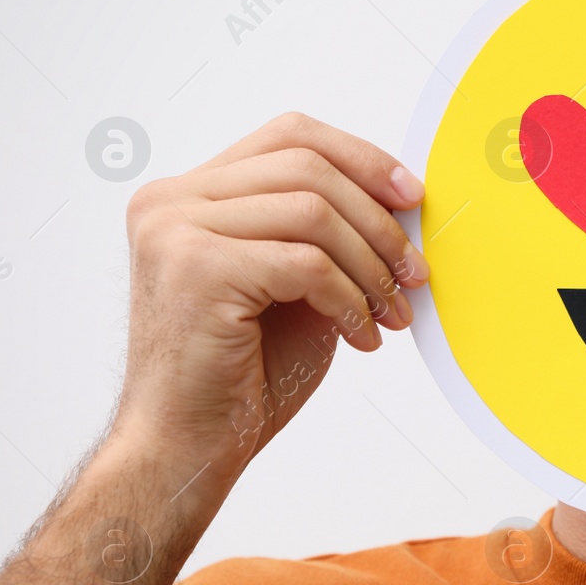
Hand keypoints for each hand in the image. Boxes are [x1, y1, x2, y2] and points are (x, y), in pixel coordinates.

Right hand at [111, 113, 428, 484]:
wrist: (186, 448)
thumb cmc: (239, 375)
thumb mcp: (294, 288)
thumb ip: (326, 237)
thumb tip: (401, 204)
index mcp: (189, 195)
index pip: (288, 136)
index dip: (360, 158)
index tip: (412, 196)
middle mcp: (171, 201)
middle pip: (306, 165)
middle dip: (378, 220)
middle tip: (414, 272)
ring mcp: (175, 230)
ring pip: (313, 211)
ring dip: (370, 265)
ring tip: (391, 312)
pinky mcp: (195, 268)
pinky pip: (306, 262)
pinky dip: (349, 299)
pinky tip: (360, 335)